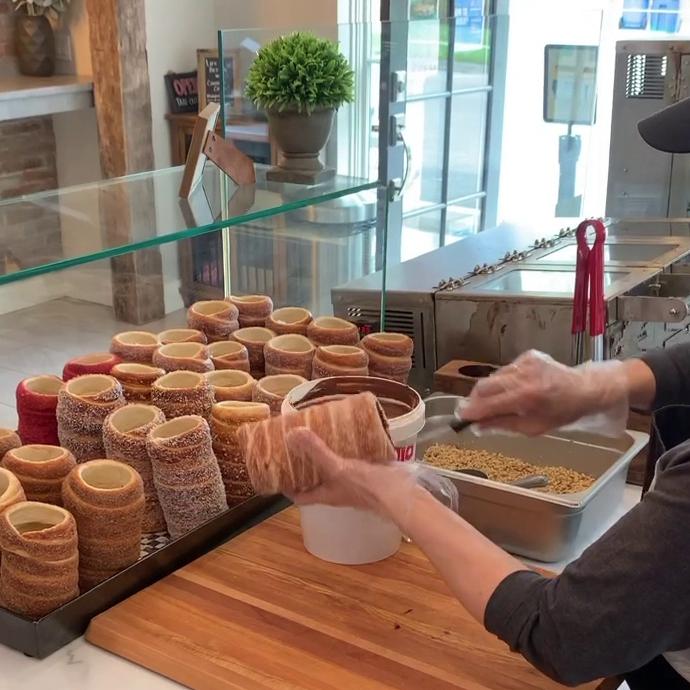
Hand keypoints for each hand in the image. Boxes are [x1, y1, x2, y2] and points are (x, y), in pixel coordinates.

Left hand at [285, 428, 414, 517]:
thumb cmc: (365, 487)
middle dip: (305, 464)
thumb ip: (316, 451)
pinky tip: (344, 431)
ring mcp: (352, 480)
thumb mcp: (336, 468)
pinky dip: (347, 445)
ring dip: (326, 452)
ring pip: (333, 467)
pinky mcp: (367, 470)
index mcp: (324, 494)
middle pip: (314, 479)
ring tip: (316, 432)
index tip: (277, 472)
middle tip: (295, 444)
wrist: (400, 492)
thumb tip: (293, 434)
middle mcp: (336, 488)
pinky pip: (352, 457)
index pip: (299, 496)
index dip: (286, 487)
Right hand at [461, 350, 629, 435]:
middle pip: (484, 386)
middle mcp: (525, 376)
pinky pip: (505, 370)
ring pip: (492, 377)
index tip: (460, 417)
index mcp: (528, 397)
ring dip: (488, 391)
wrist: (585, 389)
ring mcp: (525, 362)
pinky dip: (502, 381)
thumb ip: (502, 425)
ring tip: (495, 402)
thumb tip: (477, 427)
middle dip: (474, 399)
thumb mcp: (533, 428)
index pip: (489, 403)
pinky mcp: (527, 355)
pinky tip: (513, 389)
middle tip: (470, 410)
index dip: (471, 410)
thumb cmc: (562, 413)